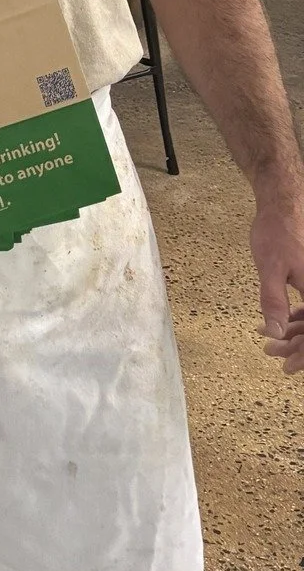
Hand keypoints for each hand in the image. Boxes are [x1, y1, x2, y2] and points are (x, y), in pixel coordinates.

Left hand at [252, 181, 303, 374]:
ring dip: (295, 333)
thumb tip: (274, 331)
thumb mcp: (270, 267)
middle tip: (274, 357)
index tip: (288, 367)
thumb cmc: (278, 232)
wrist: (284, 202)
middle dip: (297, 347)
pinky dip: (296, 316)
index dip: (303, 354)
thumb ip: (273, 300)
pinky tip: (279, 322)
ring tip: (270, 343)